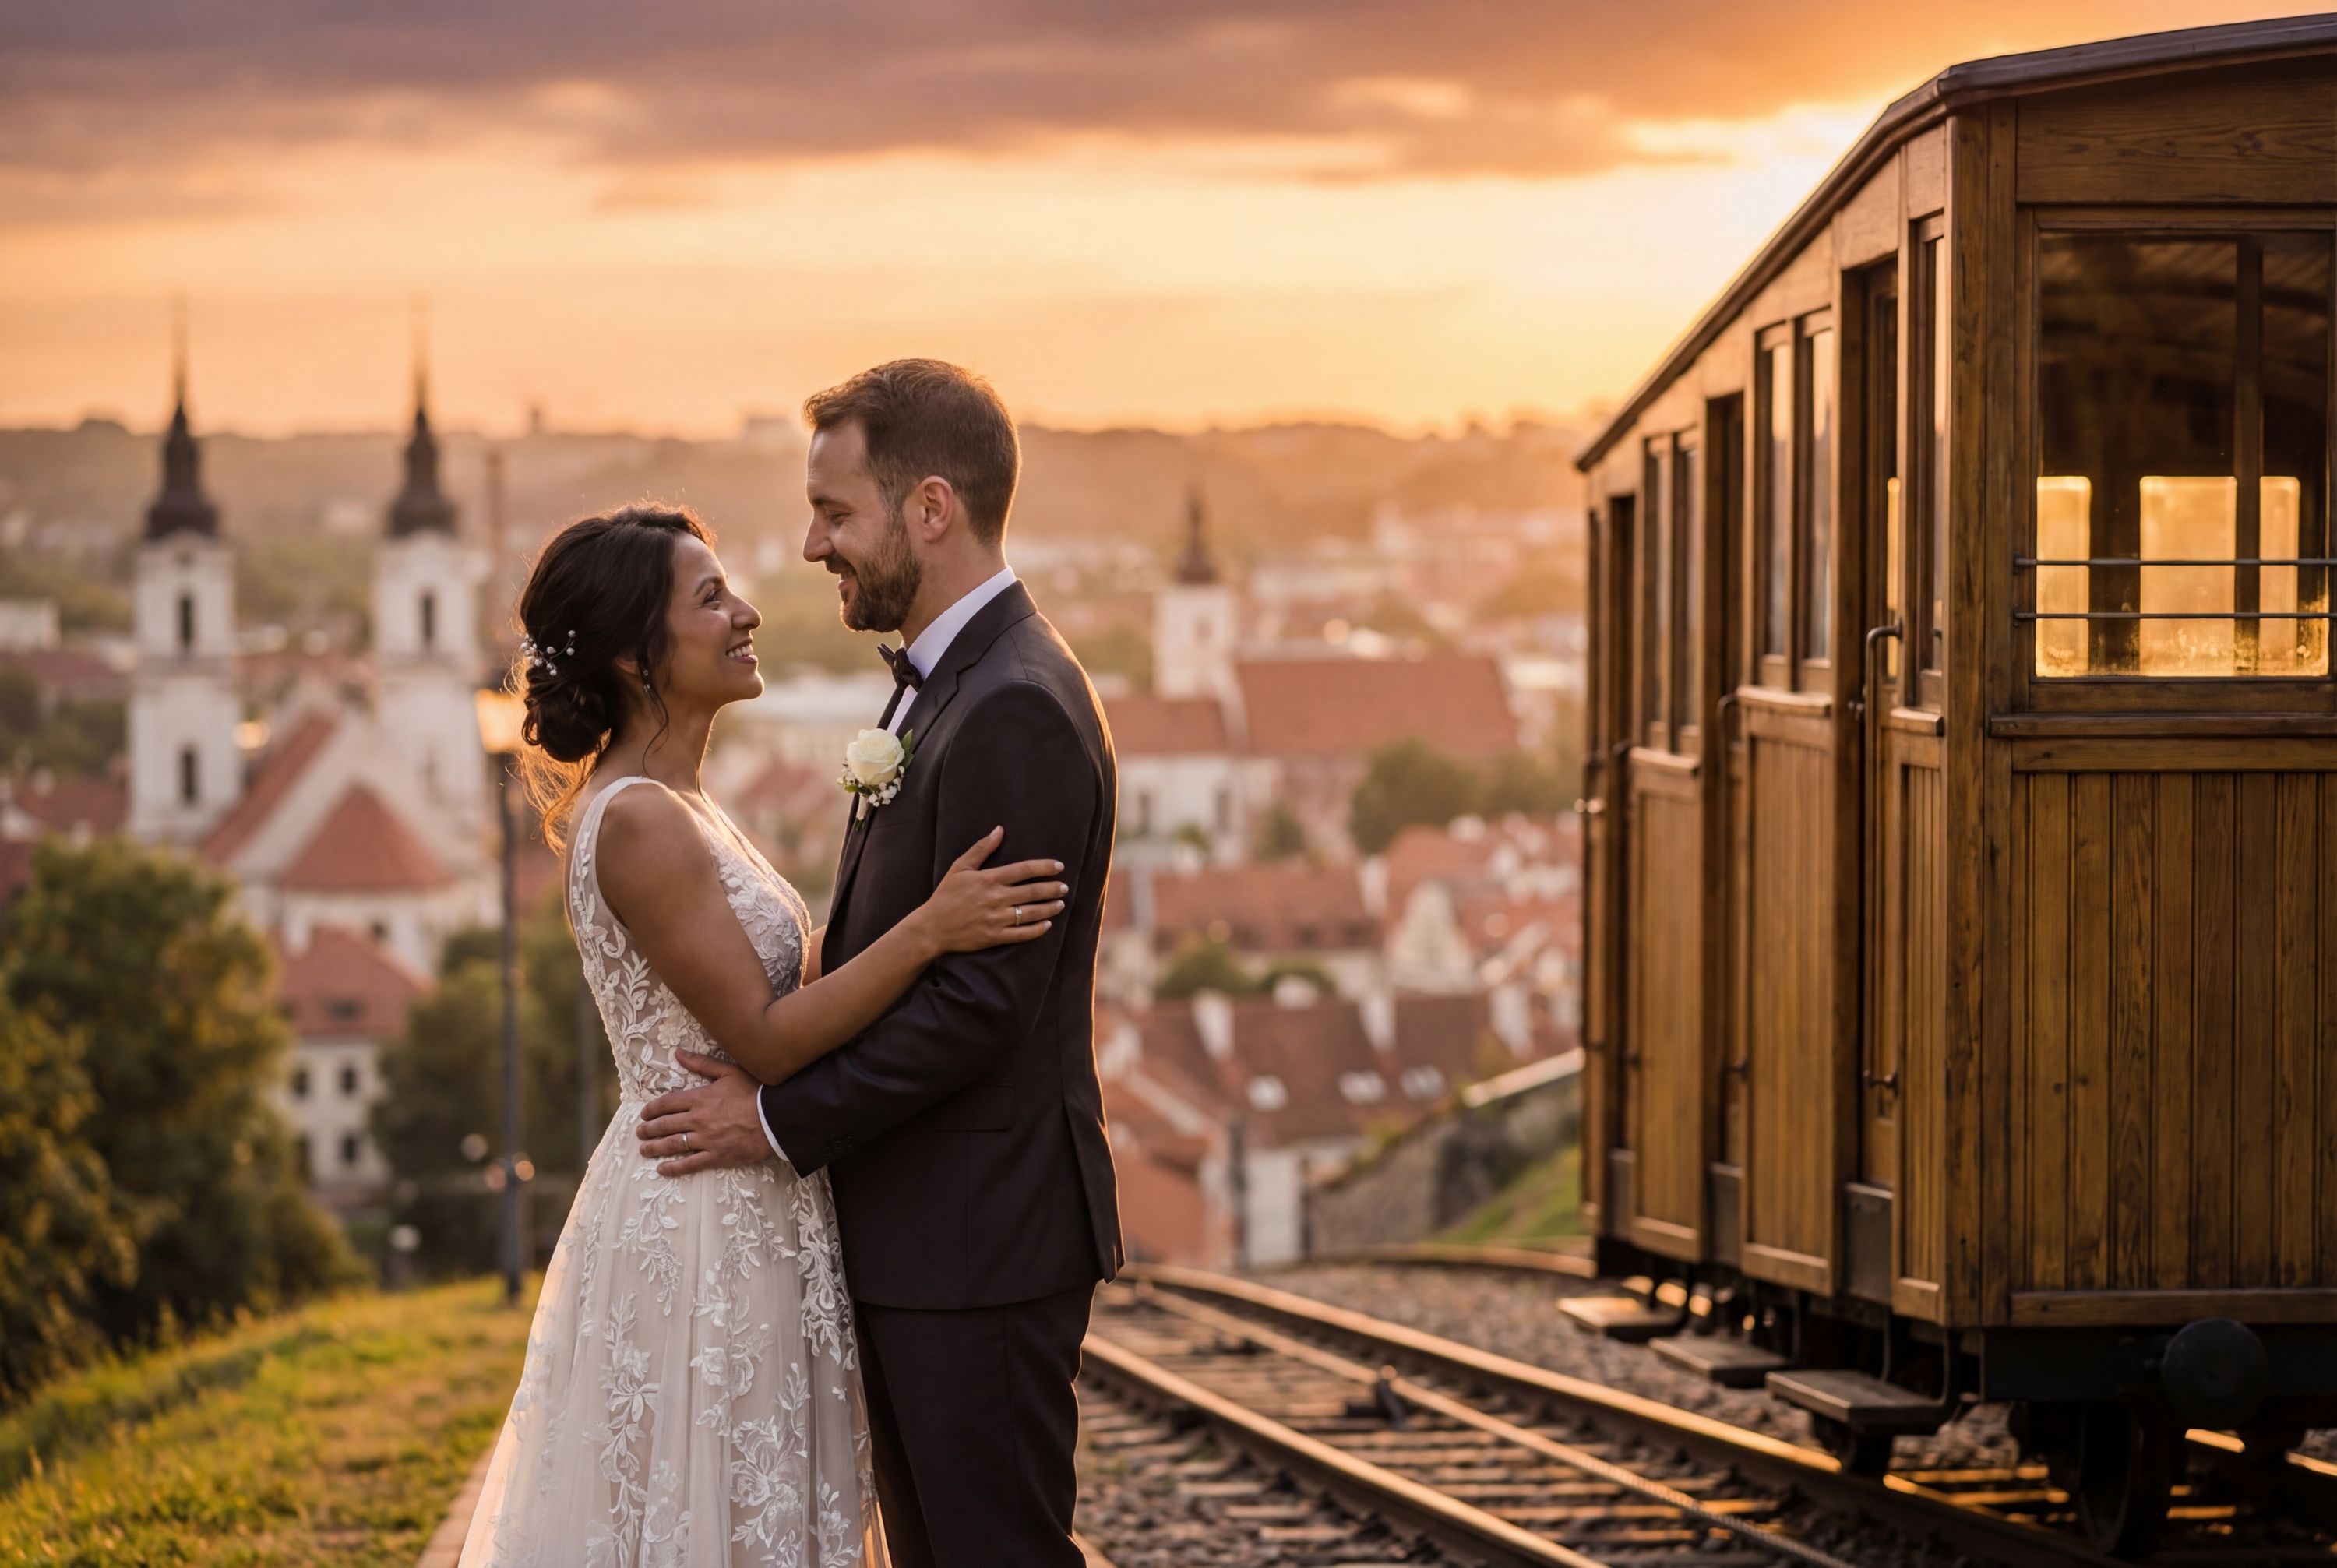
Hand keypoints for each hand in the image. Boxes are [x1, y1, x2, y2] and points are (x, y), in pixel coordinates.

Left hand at [636, 1051, 775, 1176]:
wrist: (777, 1116)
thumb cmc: (756, 1091)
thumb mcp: (729, 1071)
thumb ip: (702, 1063)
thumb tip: (678, 1053)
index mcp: (699, 1098)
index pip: (667, 1103)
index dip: (652, 1109)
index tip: (644, 1114)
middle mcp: (698, 1119)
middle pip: (665, 1125)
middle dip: (649, 1129)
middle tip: (640, 1132)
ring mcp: (706, 1139)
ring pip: (673, 1144)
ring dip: (655, 1148)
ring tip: (644, 1150)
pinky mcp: (717, 1156)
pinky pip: (690, 1164)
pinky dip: (674, 1168)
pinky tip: (663, 1170)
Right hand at [917, 827, 1066, 955]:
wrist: (932, 927)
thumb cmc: (946, 895)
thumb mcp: (960, 867)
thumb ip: (981, 848)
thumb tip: (999, 829)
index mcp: (989, 879)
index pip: (1025, 870)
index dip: (1045, 867)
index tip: (1059, 866)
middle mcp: (996, 898)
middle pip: (1033, 891)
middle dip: (1052, 888)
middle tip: (1064, 887)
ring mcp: (997, 919)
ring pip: (1031, 913)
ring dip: (1049, 908)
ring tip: (1060, 904)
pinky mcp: (995, 936)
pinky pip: (1022, 934)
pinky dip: (1037, 930)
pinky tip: (1047, 925)